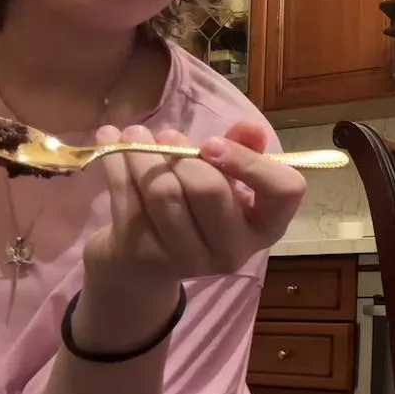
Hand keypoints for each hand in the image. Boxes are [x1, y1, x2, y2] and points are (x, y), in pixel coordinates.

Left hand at [83, 121, 306, 301]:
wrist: (145, 265)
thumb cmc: (199, 210)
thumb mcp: (229, 182)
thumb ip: (244, 151)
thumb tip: (251, 128)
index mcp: (265, 227)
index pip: (283, 190)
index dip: (250, 161)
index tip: (214, 143)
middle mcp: (232, 250)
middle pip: (209, 189)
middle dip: (183, 154)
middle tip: (168, 135)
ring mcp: (185, 259)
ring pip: (163, 192)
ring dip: (143, 153)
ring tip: (135, 134)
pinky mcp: (142, 255)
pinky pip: (127, 198)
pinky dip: (116, 163)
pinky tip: (110, 140)